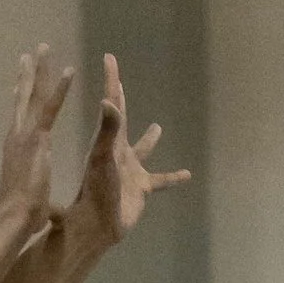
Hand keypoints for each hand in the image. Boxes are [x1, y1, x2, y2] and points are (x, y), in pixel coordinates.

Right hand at [0, 44, 74, 230]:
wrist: (14, 217)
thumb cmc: (20, 213)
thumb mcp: (27, 192)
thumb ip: (30, 185)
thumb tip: (32, 195)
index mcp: (16, 147)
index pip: (19, 115)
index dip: (20, 95)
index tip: (22, 78)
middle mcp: (17, 135)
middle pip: (22, 98)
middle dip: (27, 74)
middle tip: (31, 52)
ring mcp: (26, 134)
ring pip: (33, 95)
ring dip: (41, 71)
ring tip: (44, 48)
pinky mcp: (37, 138)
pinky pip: (50, 108)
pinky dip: (60, 89)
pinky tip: (69, 70)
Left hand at [69, 53, 190, 249]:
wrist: (98, 224)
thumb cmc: (96, 190)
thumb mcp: (102, 157)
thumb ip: (107, 130)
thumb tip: (108, 101)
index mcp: (109, 139)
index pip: (112, 102)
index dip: (112, 79)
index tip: (109, 58)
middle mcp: (120, 150)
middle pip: (122, 118)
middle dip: (121, 98)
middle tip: (120, 81)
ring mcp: (132, 169)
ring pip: (143, 149)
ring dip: (149, 139)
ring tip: (158, 127)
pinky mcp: (142, 188)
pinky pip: (162, 180)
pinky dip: (173, 178)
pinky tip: (187, 175)